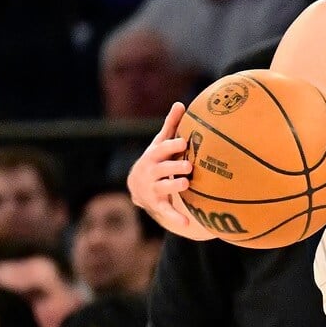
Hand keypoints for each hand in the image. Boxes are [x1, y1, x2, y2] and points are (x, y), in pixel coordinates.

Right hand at [126, 103, 217, 240]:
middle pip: (162, 168)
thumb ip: (171, 125)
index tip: (184, 142)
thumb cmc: (156, 159)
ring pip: (163, 188)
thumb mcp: (161, 143)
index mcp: (154, 155)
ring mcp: (153, 188)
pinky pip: (166, 211)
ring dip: (173, 186)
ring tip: (186, 184)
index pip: (161, 149)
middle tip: (189, 166)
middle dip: (174, 167)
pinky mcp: (156, 204)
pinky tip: (187, 223)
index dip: (171, 145)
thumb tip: (180, 103)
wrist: (136, 186)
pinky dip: (175, 217)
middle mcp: (151, 172)